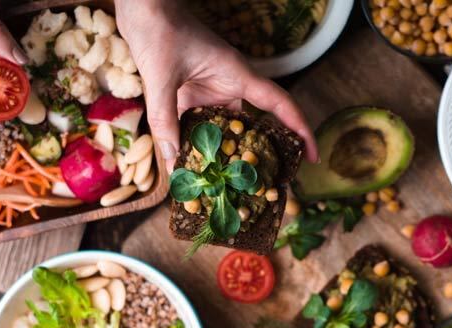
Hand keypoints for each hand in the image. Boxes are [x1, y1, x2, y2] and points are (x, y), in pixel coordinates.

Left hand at [113, 0, 316, 172]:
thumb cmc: (159, 30)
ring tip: (222, 186)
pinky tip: (187, 165)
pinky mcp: (188, 93)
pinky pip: (197, 124)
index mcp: (237, 75)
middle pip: (251, 124)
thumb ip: (165, 117)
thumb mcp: (161, 76)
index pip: (279, 105)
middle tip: (261, 186)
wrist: (141, 8)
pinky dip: (195, 144)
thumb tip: (173, 160)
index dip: (299, 129)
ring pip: (222, 129)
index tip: (310, 156)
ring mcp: (208, 90)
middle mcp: (227, 85)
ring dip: (220, 154)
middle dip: (256, 154)